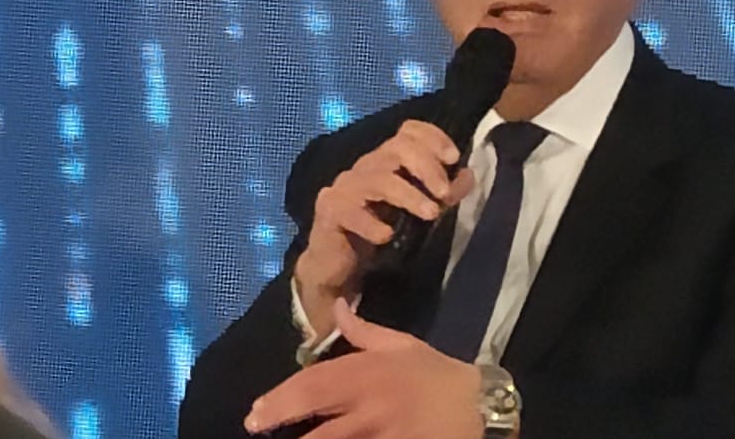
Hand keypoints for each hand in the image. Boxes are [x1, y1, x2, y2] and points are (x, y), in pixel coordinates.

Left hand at [246, 299, 483, 438]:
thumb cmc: (437, 375)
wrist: (480, 408)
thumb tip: (335, 308)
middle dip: (283, 423)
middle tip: (254, 428)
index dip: (282, 400)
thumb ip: (364, 332)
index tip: (255, 414)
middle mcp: (370, 407)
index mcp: (369, 374)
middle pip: (319, 423)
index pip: (316, 385)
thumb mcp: (402, 346)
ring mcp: (383, 436)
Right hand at [294, 120, 475, 337]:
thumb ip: (443, 193)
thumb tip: (468, 174)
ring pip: (379, 178)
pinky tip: (386, 236)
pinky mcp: (330, 210)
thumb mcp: (418, 211)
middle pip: (396, 147)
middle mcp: (365, 166)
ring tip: (431, 215)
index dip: (433, 137)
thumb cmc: (378, 231)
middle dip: (426, 166)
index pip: (407, 131)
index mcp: (387, 161)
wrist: (336, 266)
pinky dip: (371, 222)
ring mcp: (345, 186)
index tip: (454, 158)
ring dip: (409, 195)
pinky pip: (350, 210)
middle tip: (445, 193)